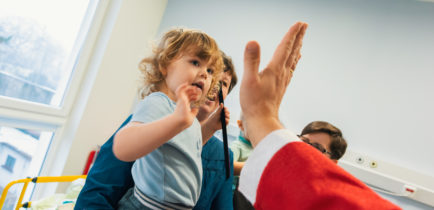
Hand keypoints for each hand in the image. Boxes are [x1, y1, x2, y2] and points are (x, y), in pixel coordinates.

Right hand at [173, 83, 200, 127]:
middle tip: (198, 90)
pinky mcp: (180, 98)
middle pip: (187, 94)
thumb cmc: (186, 121)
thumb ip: (194, 111)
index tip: (197, 97)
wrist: (183, 121)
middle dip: (192, 91)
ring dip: (189, 87)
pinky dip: (182, 86)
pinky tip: (186, 84)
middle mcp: (182, 102)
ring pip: (183, 90)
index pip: (188, 99)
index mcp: (185, 106)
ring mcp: (181, 100)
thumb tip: (196, 108)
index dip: (193, 96)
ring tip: (194, 87)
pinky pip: (179, 90)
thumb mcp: (192, 115)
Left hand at [201, 104, 229, 143]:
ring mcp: (225, 119)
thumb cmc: (213, 118)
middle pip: (228, 112)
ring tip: (225, 116)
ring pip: (228, 117)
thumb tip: (222, 103)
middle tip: (225, 112)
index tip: (225, 108)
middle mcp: (223, 115)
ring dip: (227, 116)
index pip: (225, 109)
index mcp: (221, 112)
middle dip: (227, 112)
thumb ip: (219, 109)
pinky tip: (225, 119)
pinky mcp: (225, 123)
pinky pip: (228, 121)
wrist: (211, 125)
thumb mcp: (216, 113)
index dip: (226, 109)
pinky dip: (227, 120)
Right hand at [240, 22, 307, 146]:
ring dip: (297, 48)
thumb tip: (253, 41)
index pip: (285, 47)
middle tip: (304, 25)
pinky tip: (294, 61)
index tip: (299, 23)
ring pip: (293, 60)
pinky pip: (290, 70)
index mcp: (275, 69)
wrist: (262, 121)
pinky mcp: (281, 87)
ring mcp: (282, 80)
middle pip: (292, 51)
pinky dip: (294, 61)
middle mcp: (282, 73)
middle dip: (298, 37)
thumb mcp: (249, 80)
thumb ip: (251, 60)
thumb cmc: (253, 103)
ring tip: (301, 40)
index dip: (292, 34)